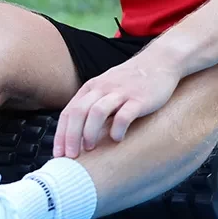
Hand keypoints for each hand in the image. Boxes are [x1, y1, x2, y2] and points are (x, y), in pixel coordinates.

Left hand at [54, 56, 180, 158]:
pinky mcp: (139, 98)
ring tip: (90, 148)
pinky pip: (124, 114)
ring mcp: (120, 92)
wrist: (159, 62)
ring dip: (90, 132)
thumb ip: (93, 106)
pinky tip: (117, 139)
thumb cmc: (130, 81)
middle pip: (78, 112)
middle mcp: (102, 89)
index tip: (58, 154)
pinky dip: (117, 128)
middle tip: (70, 156)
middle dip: (71, 136)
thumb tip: (79, 136)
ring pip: (97, 112)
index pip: (68, 112)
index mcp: (91, 88)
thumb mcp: (106, 89)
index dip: (61, 134)